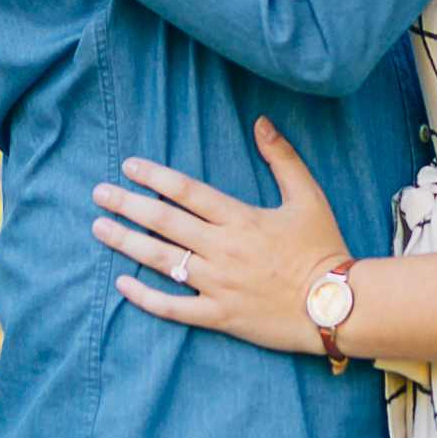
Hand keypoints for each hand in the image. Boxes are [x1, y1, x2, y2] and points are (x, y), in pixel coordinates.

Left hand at [94, 120, 352, 356]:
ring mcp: (219, 284)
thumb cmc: (324, 248)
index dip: (154, 177)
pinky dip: (145, 298)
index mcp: (241, 219)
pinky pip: (174, 308)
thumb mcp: (309, 197)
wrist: (337, 305)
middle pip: (165, 223)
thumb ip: (283, 159)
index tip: (128, 167)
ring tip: (100, 228)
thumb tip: (261, 123)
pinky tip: (122, 285)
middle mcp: (223, 249)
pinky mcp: (220, 315)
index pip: (187, 192)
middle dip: (127, 206)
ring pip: (162, 261)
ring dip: (127, 243)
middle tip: (99, 194)